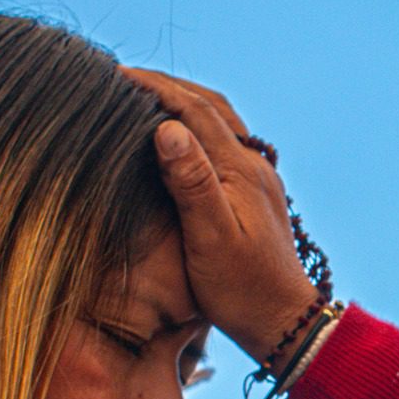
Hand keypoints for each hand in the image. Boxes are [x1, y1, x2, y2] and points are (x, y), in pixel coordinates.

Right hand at [123, 67, 321, 365]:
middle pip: (211, 107)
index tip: (116, 75)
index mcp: (239, 170)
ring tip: (148, 99)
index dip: (155, 87)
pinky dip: (198, 128)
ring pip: (220, 123)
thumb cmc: (241, 289)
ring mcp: (258, 180)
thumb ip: (190, 181)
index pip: (194, 110)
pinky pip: (224, 144)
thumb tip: (167, 128)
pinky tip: (180, 140)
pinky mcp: (256, 196)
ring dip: (185, 104)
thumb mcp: (209, 237)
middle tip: (126, 79)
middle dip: (169, 87)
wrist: (282, 323)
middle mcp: (253, 166)